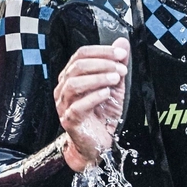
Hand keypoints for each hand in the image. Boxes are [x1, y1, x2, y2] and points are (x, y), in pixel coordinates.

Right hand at [54, 38, 129, 170]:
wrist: (98, 143)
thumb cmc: (102, 115)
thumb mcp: (115, 86)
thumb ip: (117, 65)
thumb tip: (122, 43)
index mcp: (72, 76)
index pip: (81, 55)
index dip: (101, 51)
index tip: (121, 54)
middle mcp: (64, 88)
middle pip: (77, 67)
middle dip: (102, 63)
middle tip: (120, 67)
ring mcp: (64, 105)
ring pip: (74, 84)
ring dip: (97, 78)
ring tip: (115, 79)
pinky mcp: (69, 121)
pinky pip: (77, 106)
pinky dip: (93, 97)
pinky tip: (106, 93)